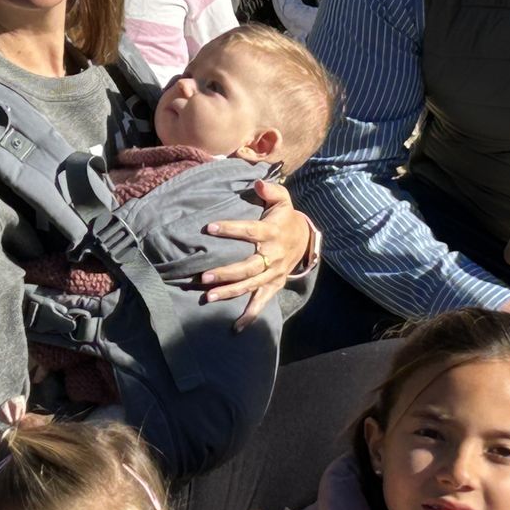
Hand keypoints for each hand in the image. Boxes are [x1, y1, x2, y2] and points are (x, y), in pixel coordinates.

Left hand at [201, 180, 311, 329]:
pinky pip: (262, 301)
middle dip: (226, 273)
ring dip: (230, 292)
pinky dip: (250, 315)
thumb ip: (271, 191)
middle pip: (249, 266)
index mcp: (272, 232)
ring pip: (251, 285)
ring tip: (208, 298)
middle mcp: (274, 255)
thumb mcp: (283, 200)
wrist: (306, 239)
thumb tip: (257, 182)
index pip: (249, 230)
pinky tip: (236, 327)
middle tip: (203, 277)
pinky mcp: (274, 285)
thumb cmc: (285, 218)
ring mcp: (274, 273)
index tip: (209, 228)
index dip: (230, 229)